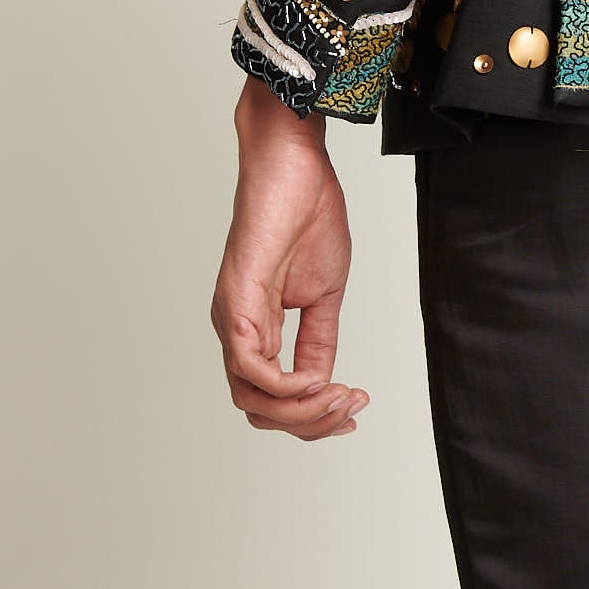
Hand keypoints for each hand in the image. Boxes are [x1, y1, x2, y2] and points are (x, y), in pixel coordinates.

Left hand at [213, 78, 368, 440]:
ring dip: (302, 410)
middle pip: (258, 410)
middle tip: (351, 407)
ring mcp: (232, 317)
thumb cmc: (306, 214)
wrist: (296, 164)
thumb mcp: (323, 294)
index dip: (313, 416)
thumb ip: (319, 341)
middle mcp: (236, 330)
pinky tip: (319, 379)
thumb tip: (325, 382)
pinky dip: (287, 385)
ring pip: (251, 399)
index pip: (272, 397)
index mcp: (257, 328)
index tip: (356, 407)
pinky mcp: (236, 301)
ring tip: (339, 396)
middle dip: (310, 423)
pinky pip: (251, 367)